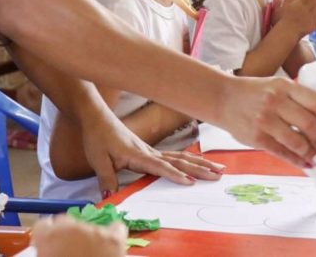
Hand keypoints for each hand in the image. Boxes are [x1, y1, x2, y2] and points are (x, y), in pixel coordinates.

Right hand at [32, 215, 126, 256]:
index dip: (44, 238)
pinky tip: (109, 248)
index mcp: (49, 238)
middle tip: (67, 253)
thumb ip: (46, 255)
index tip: (47, 248)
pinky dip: (112, 236)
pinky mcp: (114, 239)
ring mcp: (95, 232)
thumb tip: (49, 254)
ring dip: (87, 238)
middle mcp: (71, 229)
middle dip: (65, 235)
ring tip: (89, 256)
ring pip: (89, 227)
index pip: (42, 226)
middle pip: (65, 222)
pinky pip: (115, 229)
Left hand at [81, 106, 221, 194]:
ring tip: (217, 168)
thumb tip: (111, 197)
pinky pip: (173, 156)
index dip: (175, 175)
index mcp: (138, 155)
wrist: (97, 118)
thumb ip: (107, 179)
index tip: (191, 182)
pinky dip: (188, 160)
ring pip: (179, 157)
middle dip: (200, 168)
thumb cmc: (97, 137)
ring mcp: (150, 150)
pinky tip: (197, 162)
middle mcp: (148, 152)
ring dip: (199, 163)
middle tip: (218, 175)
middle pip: (179, 160)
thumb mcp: (98, 160)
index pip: (160, 166)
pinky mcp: (149, 150)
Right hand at [216, 75, 315, 168]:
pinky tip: (305, 164)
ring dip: (312, 153)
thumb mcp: (274, 85)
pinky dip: (297, 161)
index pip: (315, 102)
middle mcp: (275, 101)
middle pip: (309, 124)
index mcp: (283, 86)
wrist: (221, 98)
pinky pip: (282, 152)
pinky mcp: (256, 138)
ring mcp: (264, 120)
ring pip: (297, 141)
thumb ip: (294, 97)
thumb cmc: (252, 92)